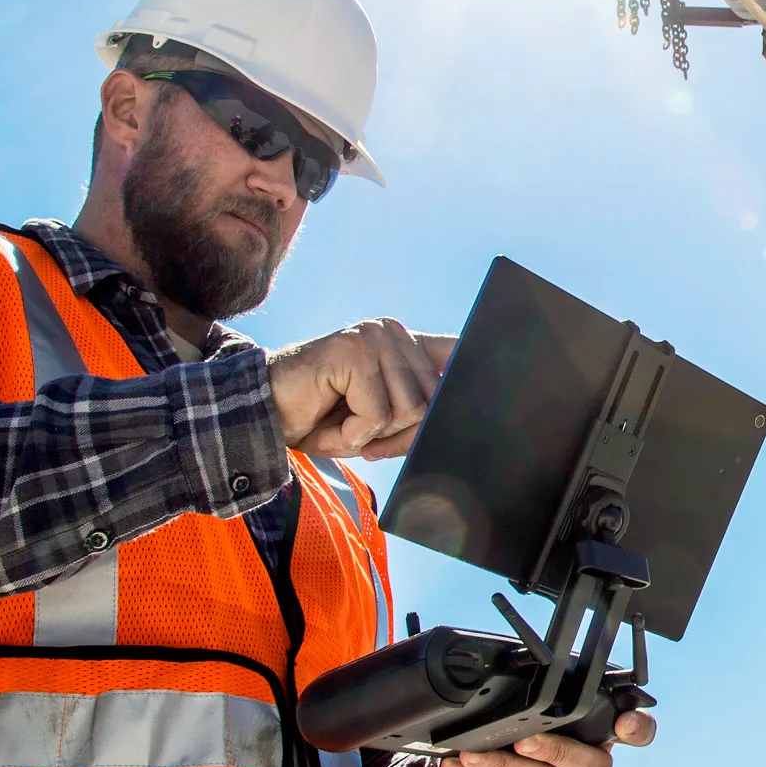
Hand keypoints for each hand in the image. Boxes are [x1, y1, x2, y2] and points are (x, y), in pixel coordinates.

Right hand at [266, 320, 456, 459]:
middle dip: (400, 434)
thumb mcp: (379, 420)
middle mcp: (393, 333)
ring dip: (371, 434)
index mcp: (405, 342)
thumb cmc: (321, 418)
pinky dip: (352, 433)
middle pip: (433, 401)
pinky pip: (377, 415)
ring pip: (409, 410)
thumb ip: (417, 414)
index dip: (472, 373)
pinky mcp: (354, 353)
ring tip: (341, 422)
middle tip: (361, 433)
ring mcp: (373, 338)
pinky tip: (329, 419)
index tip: (502, 384)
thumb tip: (454, 419)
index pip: (455, 354)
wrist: (263, 415)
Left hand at [441, 708, 655, 766]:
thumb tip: (525, 669)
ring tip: (471, 755)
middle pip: (584, 762)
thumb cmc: (538, 730)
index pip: (640, 730)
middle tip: (522, 742)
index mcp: (606, 732)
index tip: (624, 721)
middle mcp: (598, 764)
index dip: (637, 726)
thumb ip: (552, 697)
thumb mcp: (547, 709)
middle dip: (550, 751)